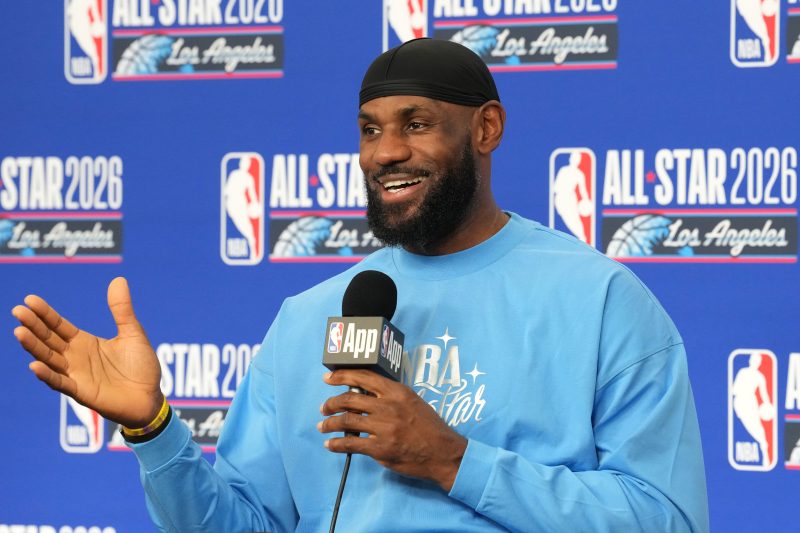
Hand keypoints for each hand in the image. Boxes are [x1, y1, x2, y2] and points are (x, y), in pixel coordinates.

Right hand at [11, 277, 162, 427]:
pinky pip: (61, 383)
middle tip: (17, 310)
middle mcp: (75, 358)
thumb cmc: (141, 367)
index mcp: (85, 342)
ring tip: (19, 332)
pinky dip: (48, 375)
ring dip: (34, 347)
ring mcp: (76, 375)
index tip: (30, 299)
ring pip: (49, 359)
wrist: (151, 397)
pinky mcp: (82, 392)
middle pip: (49, 339)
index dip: (45, 314)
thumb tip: (118, 279)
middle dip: (33, 326)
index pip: (59, 325)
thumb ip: (122, 310)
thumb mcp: (132, 333)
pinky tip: (34, 365)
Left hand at [319, 370, 466, 491]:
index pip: (363, 377)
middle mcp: (388, 406)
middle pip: (349, 399)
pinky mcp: (380, 448)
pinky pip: (351, 443)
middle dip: (331, 403)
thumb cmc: (429, 427)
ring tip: (323, 426)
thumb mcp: (412, 402)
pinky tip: (330, 444)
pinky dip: (336, 444)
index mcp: (397, 391)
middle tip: (324, 407)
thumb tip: (364, 396)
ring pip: (346, 421)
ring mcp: (384, 428)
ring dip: (329, 423)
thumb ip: (390, 397)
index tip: (328, 377)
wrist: (443, 452)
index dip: (342, 376)